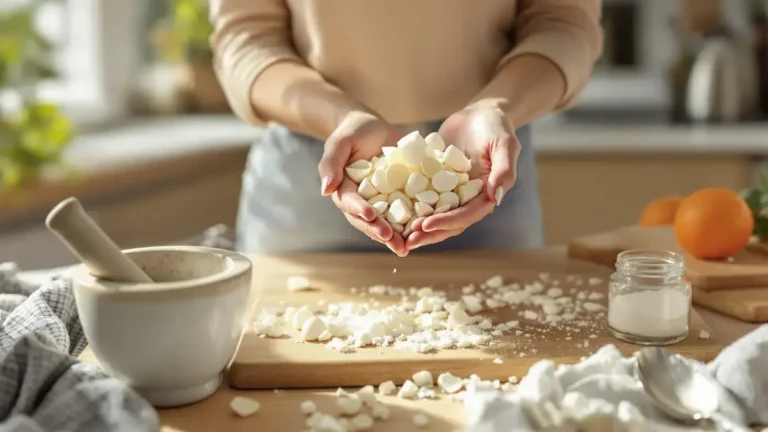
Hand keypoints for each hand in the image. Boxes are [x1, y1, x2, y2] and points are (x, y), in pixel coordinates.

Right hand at [318, 111, 408, 255]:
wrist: (372, 127)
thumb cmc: (353, 131)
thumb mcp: (340, 142)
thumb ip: (331, 164)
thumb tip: (325, 190)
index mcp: (344, 189)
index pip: (350, 202)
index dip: (359, 209)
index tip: (371, 215)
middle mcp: (360, 200)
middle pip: (367, 220)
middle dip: (378, 231)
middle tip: (392, 239)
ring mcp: (379, 201)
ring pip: (384, 222)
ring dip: (393, 237)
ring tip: (405, 248)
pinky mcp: (396, 197)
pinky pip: (402, 213)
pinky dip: (409, 224)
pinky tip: (420, 233)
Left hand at [406, 102, 520, 249]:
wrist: (481, 112)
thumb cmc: (497, 126)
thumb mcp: (505, 144)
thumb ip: (503, 171)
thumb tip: (495, 199)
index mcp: (485, 195)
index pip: (466, 215)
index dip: (446, 222)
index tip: (425, 226)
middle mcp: (468, 198)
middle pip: (448, 222)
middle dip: (428, 232)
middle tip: (407, 239)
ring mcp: (451, 191)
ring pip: (433, 213)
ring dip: (417, 225)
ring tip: (397, 233)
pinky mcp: (437, 180)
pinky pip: (422, 195)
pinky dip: (409, 204)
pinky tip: (390, 208)